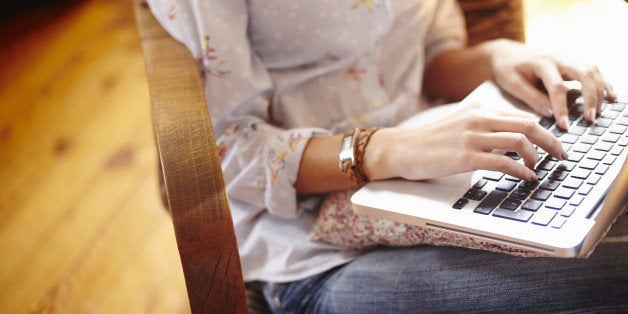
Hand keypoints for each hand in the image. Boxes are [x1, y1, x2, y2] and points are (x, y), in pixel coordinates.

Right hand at [365, 104, 567, 181]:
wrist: (401, 149)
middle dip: (551, 142)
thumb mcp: (460, 126)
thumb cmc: (430, 142)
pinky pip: (503, 162)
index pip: (522, 115)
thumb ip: (484, 128)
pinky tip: (526, 177)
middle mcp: (478, 119)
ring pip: (520, 140)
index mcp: (479, 109)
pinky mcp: (465, 157)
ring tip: (538, 169)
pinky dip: (521, 170)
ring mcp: (472, 137)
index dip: (544, 131)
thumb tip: (513, 141)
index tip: (555, 145)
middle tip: (561, 156)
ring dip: (536, 157)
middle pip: (528, 124)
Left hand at [486, 39, 615, 129]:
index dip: (562, 107)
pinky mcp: (571, 64)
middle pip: (584, 74)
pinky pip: (593, 71)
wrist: (506, 52)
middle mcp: (558, 58)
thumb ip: (531, 97)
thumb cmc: (507, 68)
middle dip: (590, 97)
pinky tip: (611, 97)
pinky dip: (604, 83)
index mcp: (542, 63)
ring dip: (599, 91)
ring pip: (592, 71)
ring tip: (597, 113)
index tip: (564, 126)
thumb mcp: (512, 84)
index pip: (557, 86)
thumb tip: (550, 113)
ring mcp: (567, 59)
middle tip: (589, 119)